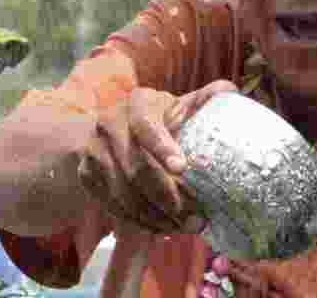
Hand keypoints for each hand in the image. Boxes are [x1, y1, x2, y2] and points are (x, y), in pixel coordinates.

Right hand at [77, 80, 238, 233]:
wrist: (114, 131)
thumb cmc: (161, 119)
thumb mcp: (180, 106)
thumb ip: (204, 100)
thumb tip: (229, 90)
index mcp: (137, 102)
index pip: (145, 125)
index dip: (162, 147)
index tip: (183, 168)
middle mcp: (110, 123)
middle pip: (135, 166)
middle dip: (167, 195)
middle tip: (195, 217)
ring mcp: (94, 150)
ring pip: (123, 191)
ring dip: (155, 215)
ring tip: (185, 227)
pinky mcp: (87, 175)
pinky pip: (112, 204)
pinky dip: (139, 220)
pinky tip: (163, 227)